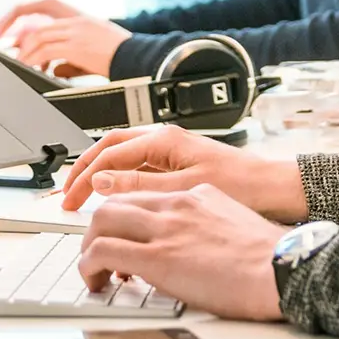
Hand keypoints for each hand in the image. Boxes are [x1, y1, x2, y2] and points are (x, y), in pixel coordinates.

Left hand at [0, 0, 130, 76]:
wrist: (142, 58)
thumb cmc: (122, 57)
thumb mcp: (94, 52)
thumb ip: (71, 58)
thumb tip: (54, 69)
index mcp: (80, 16)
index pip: (45, 3)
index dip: (23, 11)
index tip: (7, 25)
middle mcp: (76, 19)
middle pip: (34, 15)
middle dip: (10, 26)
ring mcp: (77, 31)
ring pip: (38, 34)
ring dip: (22, 49)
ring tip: (15, 62)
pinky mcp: (78, 46)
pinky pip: (47, 51)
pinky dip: (33, 60)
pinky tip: (30, 68)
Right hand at [62, 123, 307, 222]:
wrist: (272, 188)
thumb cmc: (240, 183)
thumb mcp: (183, 189)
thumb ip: (140, 185)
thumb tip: (102, 182)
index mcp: (164, 139)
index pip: (109, 154)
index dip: (84, 177)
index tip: (68, 199)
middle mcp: (165, 139)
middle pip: (111, 147)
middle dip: (84, 168)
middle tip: (66, 194)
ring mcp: (171, 150)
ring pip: (123, 156)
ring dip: (100, 173)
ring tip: (83, 195)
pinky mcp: (178, 163)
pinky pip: (138, 167)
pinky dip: (119, 180)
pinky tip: (114, 198)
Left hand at [79, 185, 286, 320]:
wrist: (278, 267)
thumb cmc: (265, 255)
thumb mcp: (231, 220)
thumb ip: (204, 221)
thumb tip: (191, 241)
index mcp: (195, 195)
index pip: (143, 193)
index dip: (123, 215)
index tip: (118, 233)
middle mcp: (176, 205)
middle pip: (116, 200)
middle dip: (96, 226)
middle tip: (95, 249)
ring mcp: (166, 228)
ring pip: (102, 220)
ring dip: (89, 245)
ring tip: (93, 268)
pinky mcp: (158, 257)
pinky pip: (104, 251)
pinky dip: (89, 264)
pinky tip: (95, 279)